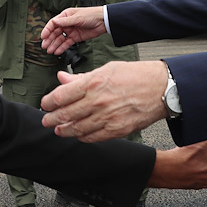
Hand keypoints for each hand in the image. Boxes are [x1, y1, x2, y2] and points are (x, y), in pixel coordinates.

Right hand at [41, 7, 107, 54]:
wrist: (103, 21)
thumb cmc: (91, 15)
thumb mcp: (77, 18)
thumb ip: (65, 21)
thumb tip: (54, 22)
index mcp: (65, 15)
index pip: (53, 23)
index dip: (47, 30)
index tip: (43, 37)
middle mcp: (66, 23)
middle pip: (55, 32)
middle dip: (49, 39)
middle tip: (44, 46)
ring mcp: (71, 31)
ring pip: (60, 39)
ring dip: (54, 45)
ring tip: (50, 51)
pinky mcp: (76, 37)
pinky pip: (67, 43)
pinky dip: (62, 48)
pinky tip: (57, 51)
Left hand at [41, 60, 168, 139]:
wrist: (161, 88)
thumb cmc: (135, 75)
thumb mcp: (106, 69)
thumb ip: (82, 77)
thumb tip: (62, 78)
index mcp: (93, 82)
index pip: (61, 96)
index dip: (49, 102)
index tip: (45, 104)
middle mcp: (97, 101)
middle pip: (65, 114)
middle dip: (52, 119)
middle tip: (47, 120)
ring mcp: (107, 117)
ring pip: (77, 129)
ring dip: (64, 130)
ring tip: (59, 129)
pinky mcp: (117, 130)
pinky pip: (93, 138)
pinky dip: (82, 137)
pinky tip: (78, 135)